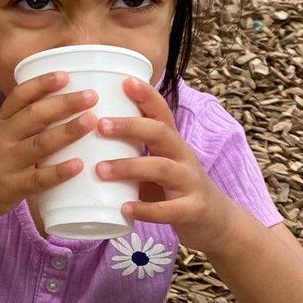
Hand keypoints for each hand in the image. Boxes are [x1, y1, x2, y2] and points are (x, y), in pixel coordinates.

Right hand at [0, 72, 100, 227]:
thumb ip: (21, 123)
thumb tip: (59, 108)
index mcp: (0, 123)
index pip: (19, 97)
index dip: (41, 84)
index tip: (64, 75)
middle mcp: (2, 138)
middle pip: (34, 115)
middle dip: (64, 103)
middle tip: (91, 96)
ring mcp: (7, 162)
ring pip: (40, 143)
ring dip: (67, 131)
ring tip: (92, 121)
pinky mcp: (12, 187)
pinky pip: (38, 179)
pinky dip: (59, 171)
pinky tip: (79, 165)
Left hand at [95, 78, 238, 252]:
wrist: (216, 221)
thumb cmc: (175, 188)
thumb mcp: (158, 163)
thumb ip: (132, 151)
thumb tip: (86, 136)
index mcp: (172, 143)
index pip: (162, 112)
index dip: (146, 96)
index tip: (124, 81)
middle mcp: (183, 156)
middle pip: (160, 133)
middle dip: (130, 126)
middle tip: (100, 124)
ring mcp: (190, 182)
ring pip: (161, 168)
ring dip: (129, 167)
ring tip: (100, 170)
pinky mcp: (192, 209)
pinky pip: (169, 209)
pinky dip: (146, 209)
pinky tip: (124, 209)